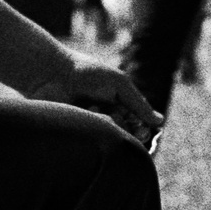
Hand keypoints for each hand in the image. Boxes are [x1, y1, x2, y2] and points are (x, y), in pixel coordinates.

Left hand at [29, 61, 162, 148]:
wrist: (51, 73)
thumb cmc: (86, 72)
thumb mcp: (118, 83)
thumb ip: (138, 103)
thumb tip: (159, 121)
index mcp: (120, 102)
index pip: (139, 124)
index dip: (144, 130)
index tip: (145, 132)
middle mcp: (108, 115)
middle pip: (128, 135)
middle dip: (129, 131)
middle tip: (120, 120)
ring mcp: (92, 124)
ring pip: (111, 136)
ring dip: (109, 123)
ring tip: (96, 106)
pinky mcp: (78, 131)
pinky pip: (94, 137)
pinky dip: (94, 124)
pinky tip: (85, 109)